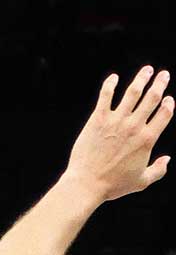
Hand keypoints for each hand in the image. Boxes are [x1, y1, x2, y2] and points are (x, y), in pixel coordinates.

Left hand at [63, 66, 172, 201]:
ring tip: (147, 69)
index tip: (168, 98)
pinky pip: (105, 96)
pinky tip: (113, 77)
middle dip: (160, 83)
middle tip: (164, 74)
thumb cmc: (113, 185)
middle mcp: (134, 127)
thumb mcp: (142, 181)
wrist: (87, 183)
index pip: (165, 114)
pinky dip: (110, 84)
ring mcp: (115, 121)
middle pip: (152, 98)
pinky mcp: (97, 119)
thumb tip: (167, 160)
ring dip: (141, 79)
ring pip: (132, 93)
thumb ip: (158, 170)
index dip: (169, 104)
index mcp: (147, 139)